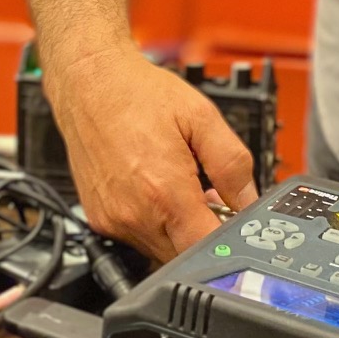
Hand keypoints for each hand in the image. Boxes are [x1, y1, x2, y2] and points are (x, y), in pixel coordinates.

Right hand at [45, 47, 259, 261]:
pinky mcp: (99, 219)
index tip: (237, 224)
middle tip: (209, 197)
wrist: (90, 83)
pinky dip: (154, 223)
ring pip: (160, 250)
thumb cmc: (139, 94)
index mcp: (164, 191)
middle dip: (203, 234)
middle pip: (183, 254)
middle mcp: (135, 214)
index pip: (205, 247)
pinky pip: (137, 238)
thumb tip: (248, 200)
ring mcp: (114, 220)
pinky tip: (156, 190)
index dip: (227, 241)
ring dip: (179, 230)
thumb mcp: (202, 117)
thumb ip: (232, 164)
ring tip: (181, 188)